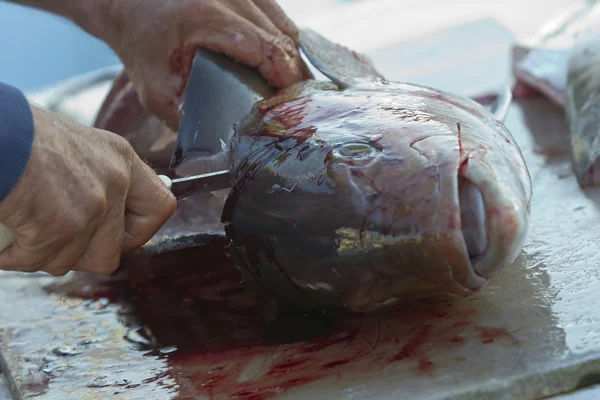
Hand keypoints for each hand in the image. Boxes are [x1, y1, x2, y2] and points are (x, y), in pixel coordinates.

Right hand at [0, 105, 175, 275]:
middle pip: (113, 251)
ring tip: (23, 229)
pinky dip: (15, 255)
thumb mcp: (74, 146)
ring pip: (74, 262)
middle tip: (55, 240)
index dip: (138, 231)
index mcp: (120, 157)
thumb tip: (105, 212)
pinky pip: (38, 261)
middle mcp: (115, 181)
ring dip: (43, 253)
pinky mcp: (61, 226)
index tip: (118, 234)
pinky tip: (7, 236)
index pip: (161, 207)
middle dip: (79, 254)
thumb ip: (96, 178)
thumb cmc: (17, 134)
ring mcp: (91, 206)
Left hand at [99, 0, 312, 130]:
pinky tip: (281, 66)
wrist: (130, 5)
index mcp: (207, 17)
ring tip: (288, 89)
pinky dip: (285, 43)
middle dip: (292, 74)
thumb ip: (183, 118)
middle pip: (281, 39)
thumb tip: (214, 150)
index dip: (284, 76)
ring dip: (291, 60)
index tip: (290, 102)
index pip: (265, 47)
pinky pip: (279, 18)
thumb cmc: (141, 45)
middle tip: (292, 104)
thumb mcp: (154, 88)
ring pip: (285, 28)